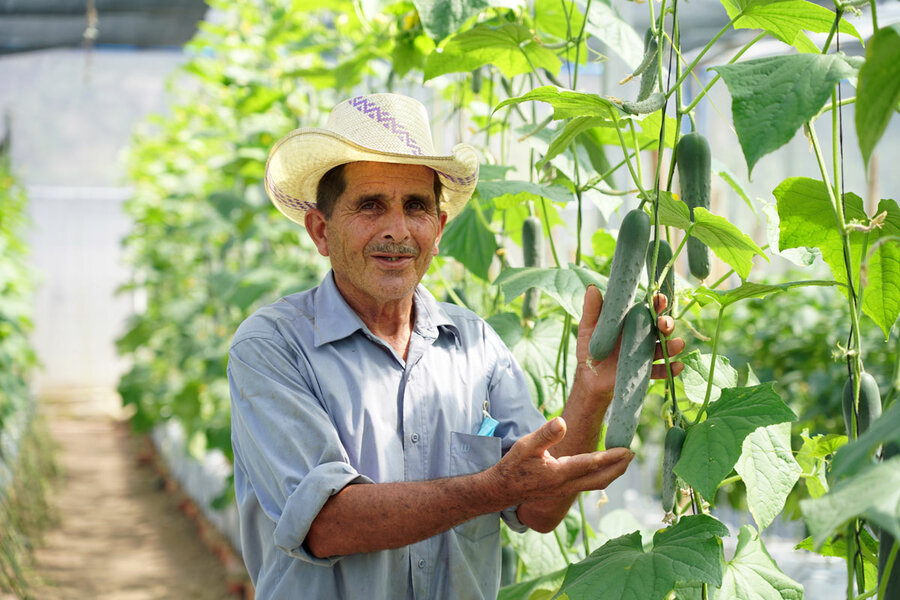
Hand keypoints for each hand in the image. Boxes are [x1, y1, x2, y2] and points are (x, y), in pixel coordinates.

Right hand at [488, 417, 633, 504]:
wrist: (503, 490)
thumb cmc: (514, 466)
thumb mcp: (526, 446)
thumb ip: (545, 434)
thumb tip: (562, 422)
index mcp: (559, 473)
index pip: (591, 464)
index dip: (610, 457)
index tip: (627, 450)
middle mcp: (566, 485)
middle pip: (600, 479)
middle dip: (618, 468)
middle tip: (632, 455)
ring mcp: (565, 491)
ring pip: (595, 484)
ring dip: (612, 473)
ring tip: (623, 461)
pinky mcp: (562, 491)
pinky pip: (587, 485)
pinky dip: (600, 476)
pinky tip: (602, 468)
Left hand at [575, 285, 684, 395]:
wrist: (588, 376)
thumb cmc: (590, 347)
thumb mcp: (588, 327)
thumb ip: (591, 309)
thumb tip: (592, 288)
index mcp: (631, 322)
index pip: (648, 309)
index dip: (657, 303)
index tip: (660, 299)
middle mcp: (642, 336)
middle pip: (660, 327)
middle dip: (667, 324)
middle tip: (664, 324)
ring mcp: (645, 354)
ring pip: (664, 348)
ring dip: (673, 345)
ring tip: (678, 344)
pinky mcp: (643, 372)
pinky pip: (660, 370)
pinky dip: (670, 369)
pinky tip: (677, 366)